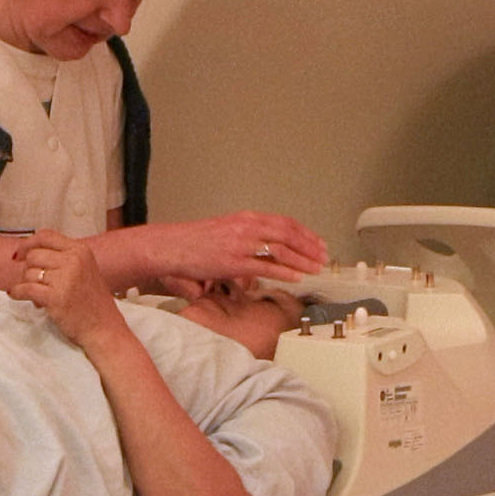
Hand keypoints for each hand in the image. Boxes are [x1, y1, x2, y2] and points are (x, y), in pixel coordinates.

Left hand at [12, 231, 120, 349]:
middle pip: (34, 255)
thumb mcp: (84, 269)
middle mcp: (74, 260)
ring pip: (28, 273)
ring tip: (39, 296)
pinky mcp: (56, 298)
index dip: (28, 243)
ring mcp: (65, 278)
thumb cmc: (92, 302)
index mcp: (80, 250)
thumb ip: (62, 258)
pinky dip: (17, 292)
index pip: (46, 236)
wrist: (104, 328)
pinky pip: (26, 288)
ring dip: (27, 284)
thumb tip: (27, 251)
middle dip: (28, 270)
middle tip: (35, 283)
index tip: (19, 254)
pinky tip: (16, 295)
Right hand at [124, 210, 327, 285]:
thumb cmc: (194, 243)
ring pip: (281, 249)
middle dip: (310, 245)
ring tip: (316, 267)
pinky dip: (285, 271)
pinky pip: (266, 266)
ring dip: (303, 259)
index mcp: (246, 218)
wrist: (170, 246)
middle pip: (288, 233)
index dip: (305, 233)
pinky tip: (296, 277)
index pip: (284, 222)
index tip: (318, 243)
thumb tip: (265, 252)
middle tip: (324, 255)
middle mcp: (246, 227)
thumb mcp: (226, 232)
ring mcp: (241, 244)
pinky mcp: (234, 261)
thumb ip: (247, 239)